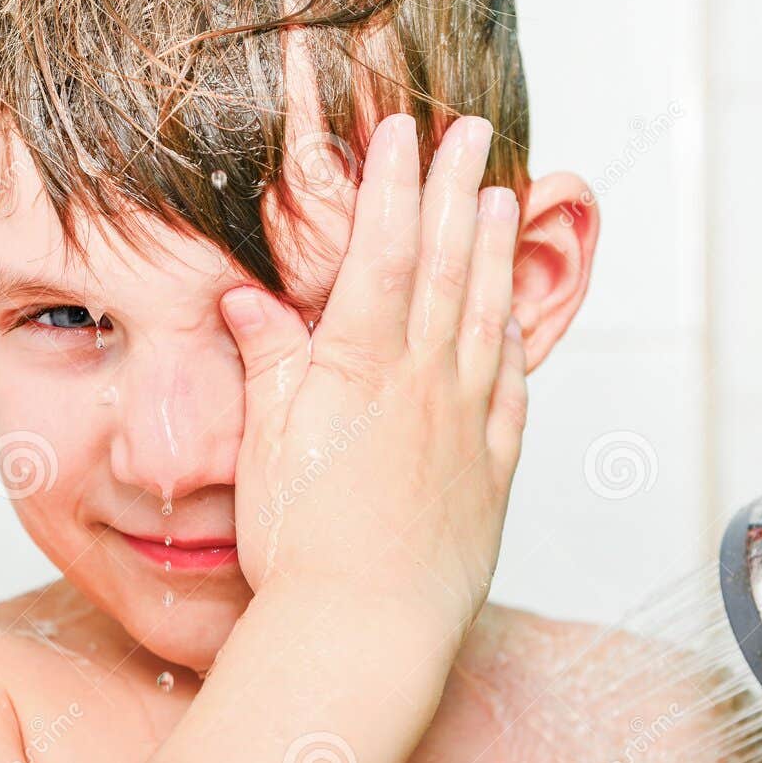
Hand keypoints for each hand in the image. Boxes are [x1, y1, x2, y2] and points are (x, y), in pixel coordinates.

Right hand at [217, 112, 524, 621]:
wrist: (365, 630)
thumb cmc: (299, 547)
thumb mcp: (262, 446)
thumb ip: (267, 362)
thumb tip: (248, 296)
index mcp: (360, 368)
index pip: (384, 251)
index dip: (393, 185)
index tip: (400, 131)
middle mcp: (423, 382)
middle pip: (445, 265)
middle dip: (454, 190)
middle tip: (468, 132)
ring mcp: (466, 423)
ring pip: (485, 314)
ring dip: (494, 249)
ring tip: (503, 196)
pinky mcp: (491, 469)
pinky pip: (511, 386)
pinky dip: (513, 336)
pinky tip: (514, 312)